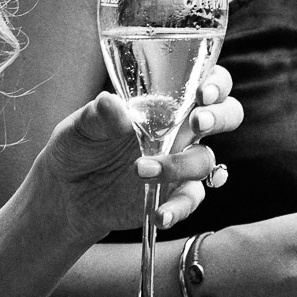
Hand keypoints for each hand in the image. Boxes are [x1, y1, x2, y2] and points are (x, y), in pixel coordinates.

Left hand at [33, 65, 242, 243]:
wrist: (67, 194)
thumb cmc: (78, 148)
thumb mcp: (80, 127)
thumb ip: (97, 115)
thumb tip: (112, 103)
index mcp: (166, 102)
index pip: (209, 83)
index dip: (217, 84)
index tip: (203, 93)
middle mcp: (181, 130)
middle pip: (228, 115)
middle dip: (220, 117)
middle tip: (197, 123)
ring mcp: (181, 163)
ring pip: (206, 160)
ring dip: (179, 165)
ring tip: (140, 171)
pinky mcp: (174, 194)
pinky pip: (191, 199)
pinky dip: (180, 208)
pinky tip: (159, 213)